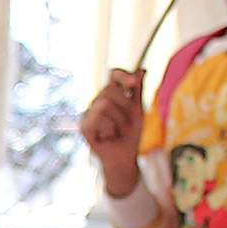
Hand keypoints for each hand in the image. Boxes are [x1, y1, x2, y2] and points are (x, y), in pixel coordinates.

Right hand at [79, 69, 146, 196]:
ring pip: (105, 104)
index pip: (113, 75)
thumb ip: (137, 91)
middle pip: (110, 89)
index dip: (122, 75)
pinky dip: (110, 129)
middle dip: (125, 106)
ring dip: (120, 121)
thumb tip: (142, 69)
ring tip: (120, 132)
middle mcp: (97, 101)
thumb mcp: (138, 111)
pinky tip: (108, 137)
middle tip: (129, 123)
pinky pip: (98, 118)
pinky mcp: (84, 126)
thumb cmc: (131, 134)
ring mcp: (88, 113)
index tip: (134, 82)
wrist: (125, 158)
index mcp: (111, 95)